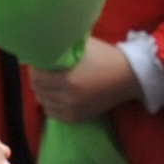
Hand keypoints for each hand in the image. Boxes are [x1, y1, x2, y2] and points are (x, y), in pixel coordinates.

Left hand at [25, 35, 139, 122]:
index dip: (34, 69)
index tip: (38, 63)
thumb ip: (62, 48)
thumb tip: (43, 46)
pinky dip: (51, 105)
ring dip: (43, 93)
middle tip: (42, 72)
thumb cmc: (106, 57)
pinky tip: (55, 96)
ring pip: (44, 104)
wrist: (129, 76)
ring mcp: (74, 110)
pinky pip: (54, 114)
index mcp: (68, 80)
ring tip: (49, 84)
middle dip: (37, 81)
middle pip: (39, 91)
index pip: (37, 78)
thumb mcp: (83, 47)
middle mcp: (69, 98)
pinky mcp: (79, 118)